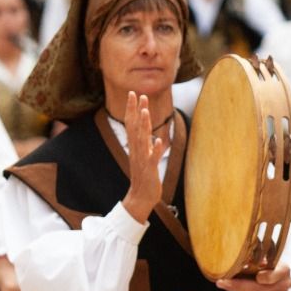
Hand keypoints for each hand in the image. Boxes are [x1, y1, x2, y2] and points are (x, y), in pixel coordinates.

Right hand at [119, 92, 170, 222]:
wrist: (141, 197)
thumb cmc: (144, 176)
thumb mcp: (144, 155)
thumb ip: (145, 143)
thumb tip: (148, 131)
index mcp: (135, 146)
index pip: (131, 124)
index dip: (132, 109)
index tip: (134, 93)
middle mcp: (137, 150)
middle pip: (134, 127)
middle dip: (136, 110)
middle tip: (138, 94)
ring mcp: (142, 159)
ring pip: (142, 140)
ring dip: (143, 126)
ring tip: (145, 111)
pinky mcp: (150, 170)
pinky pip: (152, 158)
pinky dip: (155, 149)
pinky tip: (159, 141)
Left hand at [218, 263, 290, 290]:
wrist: (281, 274)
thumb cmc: (272, 262)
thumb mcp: (267, 256)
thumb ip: (258, 258)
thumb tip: (244, 258)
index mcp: (284, 271)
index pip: (272, 277)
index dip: (262, 278)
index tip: (252, 276)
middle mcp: (282, 285)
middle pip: (258, 288)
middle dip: (238, 285)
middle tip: (222, 282)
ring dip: (236, 290)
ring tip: (222, 284)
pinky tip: (230, 288)